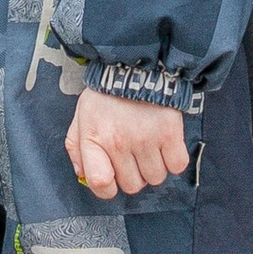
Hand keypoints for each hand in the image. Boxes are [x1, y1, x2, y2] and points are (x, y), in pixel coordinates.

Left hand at [66, 88, 189, 199]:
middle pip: (132, 185)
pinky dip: (173, 159)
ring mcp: (146, 139)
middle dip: (133, 174)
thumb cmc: (106, 95)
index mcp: (94, 138)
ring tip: (149, 146)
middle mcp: (119, 142)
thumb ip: (76, 148)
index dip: (107, 188)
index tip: (112, 178)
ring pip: (155, 178)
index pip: (100, 182)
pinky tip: (165, 145)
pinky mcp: (169, 133)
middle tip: (133, 154)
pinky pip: (176, 166)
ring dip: (154, 166)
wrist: (136, 65)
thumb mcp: (81, 117)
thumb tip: (83, 176)